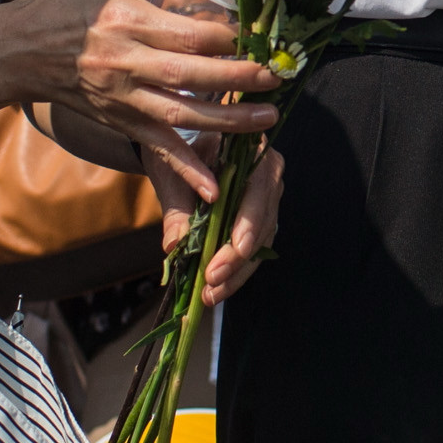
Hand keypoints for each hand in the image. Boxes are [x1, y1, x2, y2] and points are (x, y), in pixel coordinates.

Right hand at [30, 0, 280, 188]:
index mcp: (126, 20)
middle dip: (240, 78)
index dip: (230, 38)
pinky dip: (185, 170)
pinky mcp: (118, 120)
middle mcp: (125, 63)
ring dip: (228, 121)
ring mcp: (121, 97)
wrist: (18, 49)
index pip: (188, 34)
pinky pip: (155, 148)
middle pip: (192, 75)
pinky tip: (214, 188)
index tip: (264, 36)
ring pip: (181, 116)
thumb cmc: (65, 0)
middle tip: (279, 76)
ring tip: (269, 118)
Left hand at [156, 147, 285, 305]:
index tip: (236, 249)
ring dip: (237, 271)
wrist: (178, 149)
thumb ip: (177, 206)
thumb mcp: (172, 173)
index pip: (259, 189)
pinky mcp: (259, 220)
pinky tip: (217, 288)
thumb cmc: (178, 152)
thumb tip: (175, 243)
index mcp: (253, 151)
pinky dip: (236, 271)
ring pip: (261, 242)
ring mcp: (267, 199)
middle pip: (263, 221)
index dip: (249, 221)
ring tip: (211, 293)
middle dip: (238, 256)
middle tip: (213, 281)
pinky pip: (254, 249)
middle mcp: (269, 174)